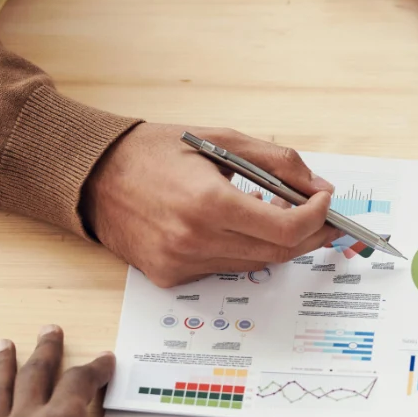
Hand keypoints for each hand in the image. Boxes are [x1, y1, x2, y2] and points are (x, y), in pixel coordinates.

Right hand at [83, 123, 341, 287]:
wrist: (92, 175)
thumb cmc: (155, 151)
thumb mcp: (222, 139)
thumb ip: (277, 162)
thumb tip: (317, 187)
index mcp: (208, 203)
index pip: (286, 229)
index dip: (317, 218)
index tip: (325, 201)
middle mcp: (194, 240)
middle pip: (278, 252)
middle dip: (309, 234)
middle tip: (323, 216)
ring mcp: (181, 264)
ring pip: (254, 264)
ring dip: (277, 242)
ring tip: (279, 213)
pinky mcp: (170, 277)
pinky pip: (224, 269)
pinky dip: (242, 250)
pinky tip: (238, 227)